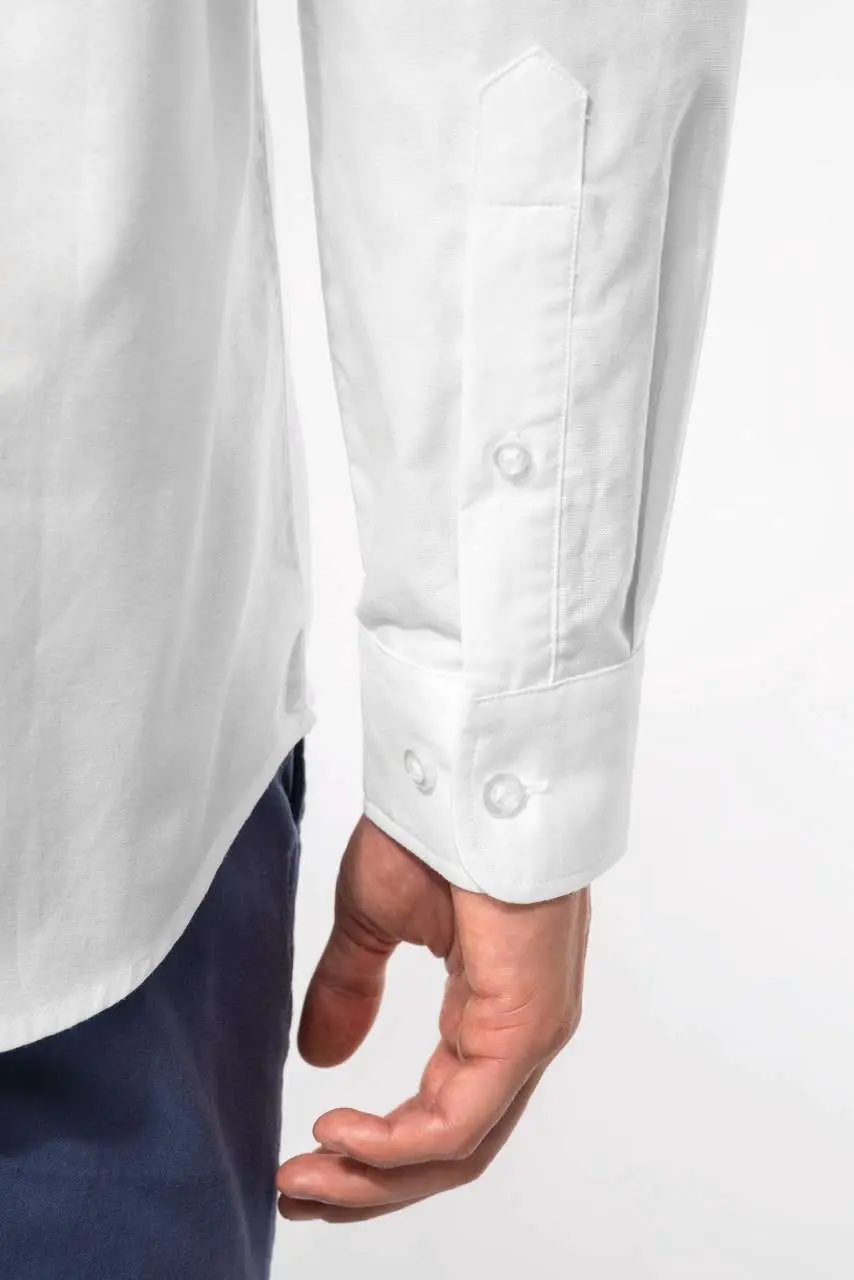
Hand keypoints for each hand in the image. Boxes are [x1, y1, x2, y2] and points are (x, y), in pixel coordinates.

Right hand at [276, 814, 590, 1222]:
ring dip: (373, 1177)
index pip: (437, 1114)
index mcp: (487, 1010)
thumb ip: (349, 988)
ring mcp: (529, 1034)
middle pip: (447, 1148)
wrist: (467, 771)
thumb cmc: (432, 826)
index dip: (367, 1150)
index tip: (302, 1158)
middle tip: (295, 1192)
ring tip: (305, 1179)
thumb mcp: (373, 920)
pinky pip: (463, 1119)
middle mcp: (515, 1034)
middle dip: (366, 1183)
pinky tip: (341, 1132)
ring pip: (456, 1147)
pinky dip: (396, 1143)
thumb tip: (321, 1059)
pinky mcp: (527, 1026)